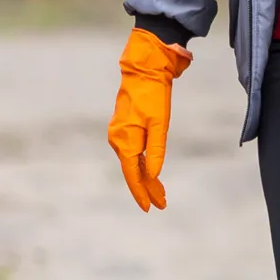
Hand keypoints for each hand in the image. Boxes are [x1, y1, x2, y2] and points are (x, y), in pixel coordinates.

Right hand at [108, 26, 193, 210]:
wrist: (144, 71)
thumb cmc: (153, 96)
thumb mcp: (160, 124)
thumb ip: (156, 150)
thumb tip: (153, 175)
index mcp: (125, 141)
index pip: (133, 175)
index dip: (142, 192)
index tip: (150, 208)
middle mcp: (118, 140)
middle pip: (133, 172)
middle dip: (147, 188)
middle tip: (162, 204)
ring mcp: (119, 135)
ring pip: (133, 163)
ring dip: (146, 178)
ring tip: (160, 194)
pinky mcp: (124, 129)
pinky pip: (133, 153)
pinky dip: (143, 164)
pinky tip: (150, 173)